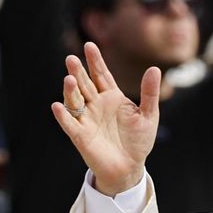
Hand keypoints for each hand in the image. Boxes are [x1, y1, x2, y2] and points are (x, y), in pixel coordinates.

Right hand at [51, 42, 161, 195]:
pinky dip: (63, 116)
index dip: (95, 61)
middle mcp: (96, 105)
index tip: (90, 46)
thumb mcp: (148, 115)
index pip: (101, 75)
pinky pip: (70, 124)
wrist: (130, 167)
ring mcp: (87, 119)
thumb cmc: (138, 141)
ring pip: (75, 101)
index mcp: (111, 97)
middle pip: (85, 84)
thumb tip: (155, 68)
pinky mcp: (81, 136)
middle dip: (78, 72)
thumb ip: (149, 92)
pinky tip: (58, 106)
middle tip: (72, 59)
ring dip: (70, 91)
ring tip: (69, 79)